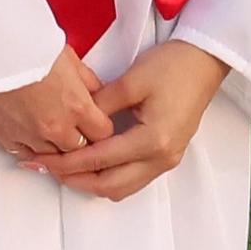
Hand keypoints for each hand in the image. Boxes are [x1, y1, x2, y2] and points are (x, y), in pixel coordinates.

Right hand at [0, 48, 115, 158]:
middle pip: (80, 150)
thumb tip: (95, 91)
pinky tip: (32, 136)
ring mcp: (31, 135)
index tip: (95, 121)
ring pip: (53, 157)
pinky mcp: (7, 136)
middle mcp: (57, 127)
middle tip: (74, 126)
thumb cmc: (25, 43)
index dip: (100, 127)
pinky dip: (31, 148)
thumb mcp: (67, 55)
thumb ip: (86, 80)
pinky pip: (25, 155)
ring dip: (55, 146)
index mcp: (77, 105)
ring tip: (51, 128)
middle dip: (79, 139)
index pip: (103, 133)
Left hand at [19, 40, 228, 202]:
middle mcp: (161, 158)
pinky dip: (109, 175)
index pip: (101, 160)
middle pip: (111, 186)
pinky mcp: (166, 155)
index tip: (45, 158)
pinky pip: (133, 178)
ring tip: (65, 168)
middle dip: (77, 180)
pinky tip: (92, 163)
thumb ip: (100, 105)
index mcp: (153, 141)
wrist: (205, 61)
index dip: (70, 162)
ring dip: (92, 182)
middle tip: (49, 168)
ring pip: (122, 187)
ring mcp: (166, 160)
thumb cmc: (172, 66)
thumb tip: (75, 120)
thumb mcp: (131, 81)